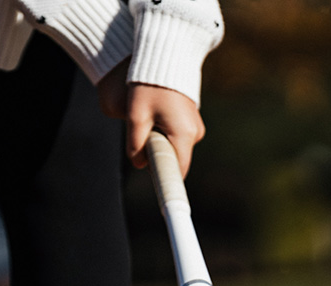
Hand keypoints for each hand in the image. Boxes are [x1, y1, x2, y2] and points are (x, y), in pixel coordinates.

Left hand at [97, 59, 205, 176]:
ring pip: (173, 147)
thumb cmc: (148, 84)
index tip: (156, 185)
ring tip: (145, 119)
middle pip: (174, 159)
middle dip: (155, 154)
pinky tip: (153, 115)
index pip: (177, 170)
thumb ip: (135, 144)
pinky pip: (175, 136)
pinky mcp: (191, 118)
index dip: (165, 180)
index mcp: (184, 134)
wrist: (167, 54)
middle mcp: (195, 132)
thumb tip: (139, 164)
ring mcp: (195, 125)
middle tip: (139, 134)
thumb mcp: (136, 115)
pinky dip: (162, 132)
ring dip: (158, 142)